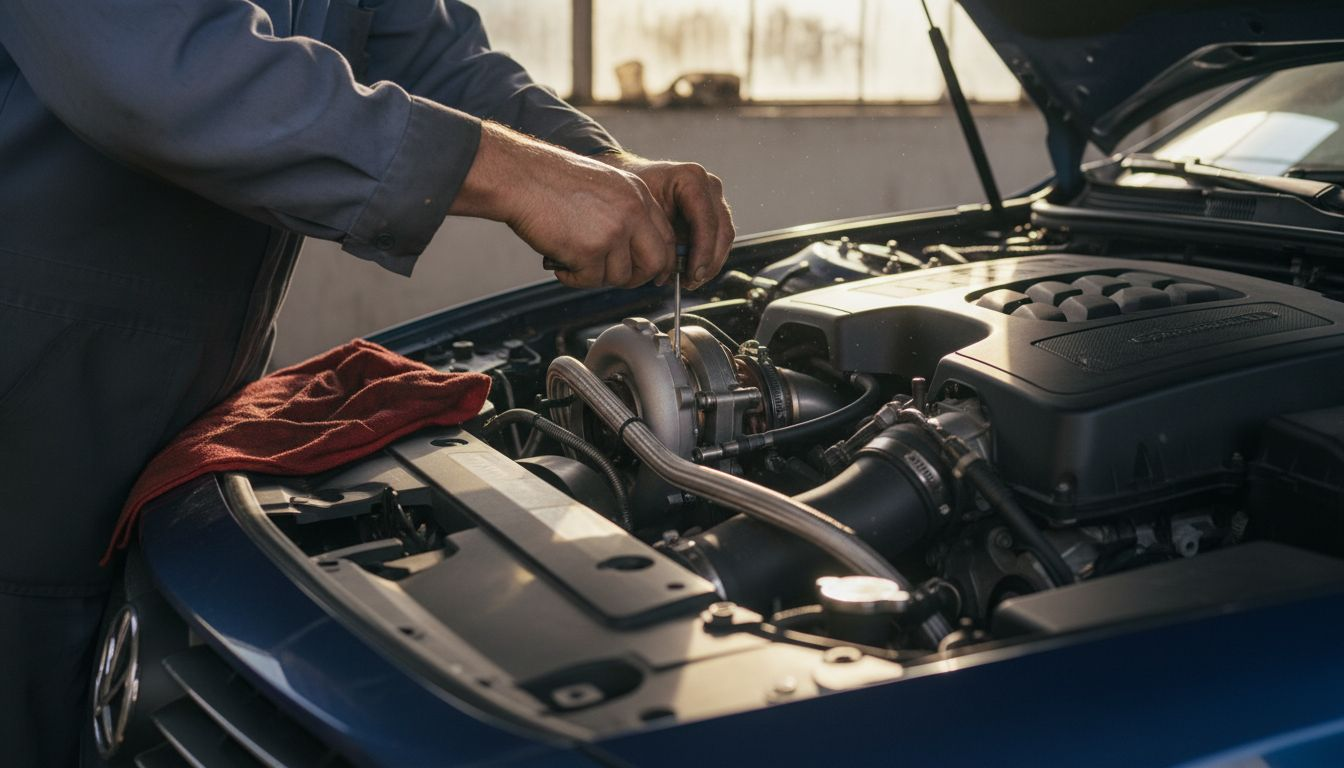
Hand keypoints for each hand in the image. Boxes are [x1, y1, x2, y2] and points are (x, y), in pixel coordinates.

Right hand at [450, 122, 675, 288]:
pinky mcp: (590, 250)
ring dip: (596, 276)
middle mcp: (633, 211)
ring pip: (620, 277)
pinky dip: (573, 277)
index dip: (661, 263)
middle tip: (613, 278)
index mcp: (639, 194)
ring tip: (572, 259)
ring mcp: (614, 231)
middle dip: (636, 279)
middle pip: (655, 263)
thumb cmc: (551, 181)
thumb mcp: (604, 187)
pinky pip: (591, 281)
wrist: (521, 177)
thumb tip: (636, 252)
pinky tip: (559, 260)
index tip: (653, 275)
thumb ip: (626, 214)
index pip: (666, 238)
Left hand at [594, 152, 733, 289]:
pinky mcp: (714, 213)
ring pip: (724, 238)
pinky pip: (718, 240)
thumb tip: (673, 271)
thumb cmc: (633, 195)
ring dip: (710, 263)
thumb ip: (660, 238)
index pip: (706, 219)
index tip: (693, 274)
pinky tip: (690, 271)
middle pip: (722, 230)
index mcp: (691, 179)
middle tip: (691, 282)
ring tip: (689, 280)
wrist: (631, 182)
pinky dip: (707, 258)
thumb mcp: (642, 214)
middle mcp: (708, 186)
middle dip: (709, 261)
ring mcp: (715, 198)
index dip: (703, 251)